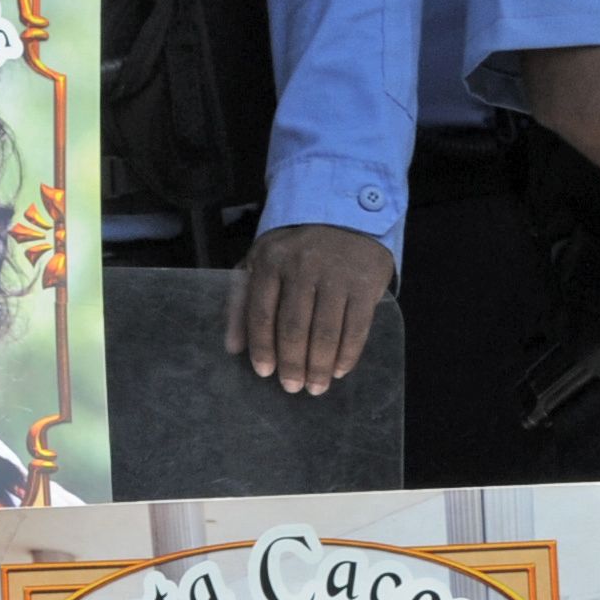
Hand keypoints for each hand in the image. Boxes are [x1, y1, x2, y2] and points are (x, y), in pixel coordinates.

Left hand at [229, 220, 391, 396]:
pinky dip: (347, 355)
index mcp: (271, 261)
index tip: (265, 372)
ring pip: (325, 333)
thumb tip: (233, 347)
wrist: (345, 212)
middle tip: (292, 387)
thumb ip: (243, 300)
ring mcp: (337, 275)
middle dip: (292, 365)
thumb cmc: (296, 246)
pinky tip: (339, 370)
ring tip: (316, 387)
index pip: (261, 314)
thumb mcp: (261, 261)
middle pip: (294, 328)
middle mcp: (303, 267)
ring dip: (319, 367)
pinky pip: (356, 328)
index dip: (262, 348)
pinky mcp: (366, 283)